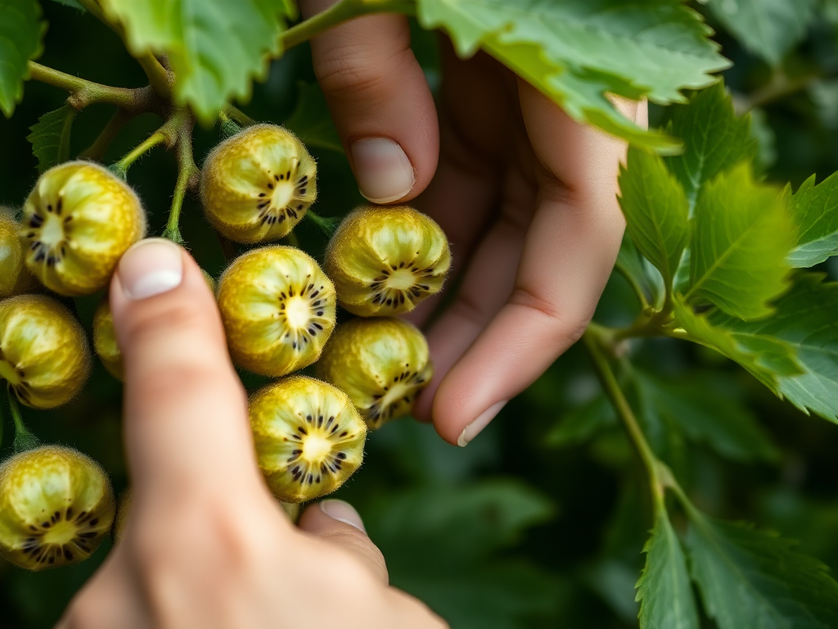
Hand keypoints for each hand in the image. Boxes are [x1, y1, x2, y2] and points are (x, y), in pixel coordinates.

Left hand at [58, 239, 446, 628]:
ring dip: (223, 585)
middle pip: (188, 506)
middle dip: (239, 519)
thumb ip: (347, 553)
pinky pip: (154, 622)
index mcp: (211, 546)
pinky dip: (197, 624)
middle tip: (300, 586)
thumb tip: (319, 527)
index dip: (168, 316)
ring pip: (176, 575)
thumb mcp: (398, 623)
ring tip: (284, 622)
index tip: (152, 263)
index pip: (179, 389)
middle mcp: (123, 592)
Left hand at [303, 0, 644, 445]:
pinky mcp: (474, 82)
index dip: (523, 339)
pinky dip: (419, 232)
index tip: (453, 415)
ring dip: (443, 294)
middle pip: (539, 246)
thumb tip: (393, 190)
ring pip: (499, 220)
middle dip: (475, 334)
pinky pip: (460, 177)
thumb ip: (379, 69)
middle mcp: (559, 91)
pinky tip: (367, 278)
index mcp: (569, 68)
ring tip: (376, 364)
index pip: (580, 236)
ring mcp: (516, 90)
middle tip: (400, 409)